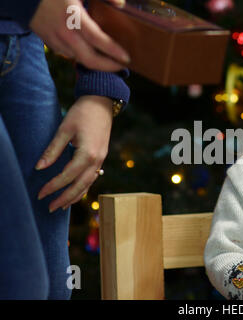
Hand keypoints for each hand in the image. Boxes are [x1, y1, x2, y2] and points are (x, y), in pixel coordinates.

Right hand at [30, 0, 128, 71]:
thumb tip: (121, 4)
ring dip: (96, 64)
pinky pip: (69, 55)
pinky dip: (82, 57)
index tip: (126, 58)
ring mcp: (55, 40)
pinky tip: (91, 54)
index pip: (97, 40)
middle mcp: (65, 33)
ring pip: (79, 59)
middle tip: (122, 66)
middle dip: (108, 67)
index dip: (113, 51)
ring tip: (110, 62)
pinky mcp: (49, 43)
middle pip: (89, 59)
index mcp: (73, 17)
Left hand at [36, 95, 113, 211]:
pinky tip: (76, 192)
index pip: (67, 176)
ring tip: (62, 206)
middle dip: (65, 198)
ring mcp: (101, 159)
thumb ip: (53, 150)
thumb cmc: (82, 113)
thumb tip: (39, 167)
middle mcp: (97, 160)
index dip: (53, 186)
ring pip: (88, 184)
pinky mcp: (101, 157)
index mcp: (87, 154)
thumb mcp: (64, 129)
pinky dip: (83, 188)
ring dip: (75, 196)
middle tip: (50, 208)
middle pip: (80, 186)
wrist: (102, 103)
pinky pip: (92, 177)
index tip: (40, 194)